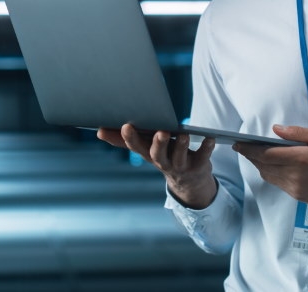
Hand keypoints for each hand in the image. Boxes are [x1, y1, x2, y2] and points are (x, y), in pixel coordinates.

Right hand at [97, 124, 216, 208]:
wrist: (189, 183)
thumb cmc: (164, 157)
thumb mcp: (146, 149)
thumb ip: (124, 140)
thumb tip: (98, 131)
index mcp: (149, 155)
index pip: (137, 147)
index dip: (130, 138)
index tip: (125, 125)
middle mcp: (163, 162)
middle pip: (157, 155)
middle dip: (158, 143)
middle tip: (160, 131)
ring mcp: (181, 166)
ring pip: (179, 156)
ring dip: (181, 145)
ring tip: (183, 133)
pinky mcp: (199, 166)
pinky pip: (203, 157)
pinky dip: (206, 147)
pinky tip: (209, 138)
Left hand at [233, 124, 307, 220]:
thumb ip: (298, 133)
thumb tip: (275, 130)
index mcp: (300, 159)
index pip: (265, 154)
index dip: (249, 149)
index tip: (238, 143)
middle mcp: (295, 177)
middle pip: (263, 166)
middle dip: (251, 157)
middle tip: (243, 148)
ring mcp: (296, 190)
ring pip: (269, 177)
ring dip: (260, 166)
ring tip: (257, 156)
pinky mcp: (300, 198)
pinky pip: (279, 185)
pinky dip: (272, 175)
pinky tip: (275, 167)